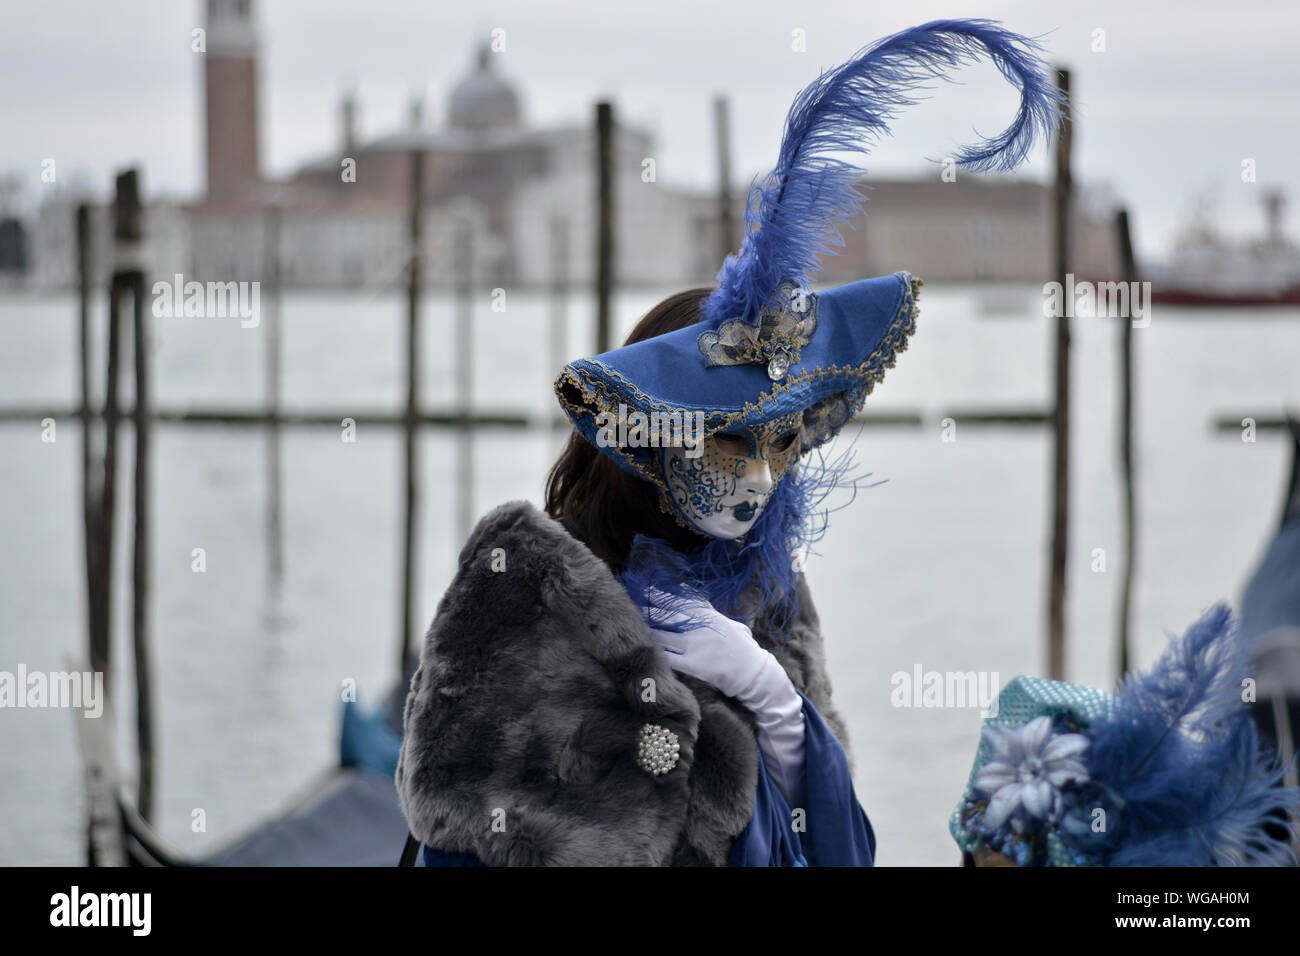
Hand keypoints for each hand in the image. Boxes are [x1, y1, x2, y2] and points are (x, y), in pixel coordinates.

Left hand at [641, 588, 794, 716]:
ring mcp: (695, 645)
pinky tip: (645, 652)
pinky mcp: (693, 664)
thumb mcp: (733, 625)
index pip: (680, 601)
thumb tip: (699, 600)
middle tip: (632, 608)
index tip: (645, 591)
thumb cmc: (745, 649)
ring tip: (633, 629)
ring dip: (647, 633)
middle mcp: (699, 627)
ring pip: (662, 636)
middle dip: (649, 611)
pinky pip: (668, 658)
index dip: (661, 596)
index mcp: (709, 615)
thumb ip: (714, 613)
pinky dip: (656, 654)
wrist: (754, 673)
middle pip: (666, 616)